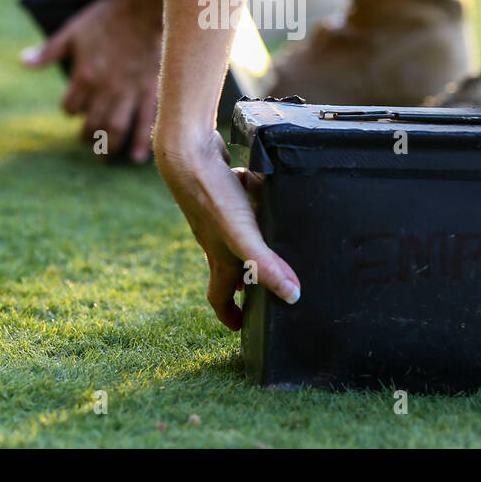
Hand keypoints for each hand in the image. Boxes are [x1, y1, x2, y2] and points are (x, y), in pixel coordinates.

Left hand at [21, 0, 160, 162]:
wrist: (142, 9)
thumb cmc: (105, 18)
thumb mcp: (71, 31)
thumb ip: (48, 51)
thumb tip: (23, 62)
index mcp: (83, 76)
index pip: (70, 107)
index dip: (69, 110)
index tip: (73, 110)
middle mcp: (104, 90)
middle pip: (91, 124)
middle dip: (87, 137)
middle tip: (87, 142)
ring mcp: (129, 92)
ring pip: (116, 129)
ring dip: (108, 148)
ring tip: (104, 158)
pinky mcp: (150, 91)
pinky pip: (145, 122)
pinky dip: (141, 142)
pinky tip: (138, 158)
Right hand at [155, 128, 300, 330]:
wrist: (187, 154)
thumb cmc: (212, 198)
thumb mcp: (243, 238)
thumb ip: (266, 266)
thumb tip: (293, 296)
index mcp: (220, 258)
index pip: (220, 298)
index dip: (231, 316)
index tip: (243, 327)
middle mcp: (216, 239)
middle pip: (232, 266)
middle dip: (250, 278)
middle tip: (270, 283)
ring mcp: (217, 214)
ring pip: (239, 232)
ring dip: (258, 235)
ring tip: (280, 234)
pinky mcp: (222, 189)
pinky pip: (241, 201)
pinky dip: (256, 199)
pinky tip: (270, 189)